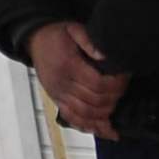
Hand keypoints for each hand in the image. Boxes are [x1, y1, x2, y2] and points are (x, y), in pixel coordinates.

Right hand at [29, 21, 127, 135]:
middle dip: (114, 99)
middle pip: (94, 101)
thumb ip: (89, 40)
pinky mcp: (57, 100)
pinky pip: (73, 119)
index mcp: (68, 66)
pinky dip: (89, 127)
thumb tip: (104, 56)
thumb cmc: (55, 36)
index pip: (97, 84)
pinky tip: (103, 129)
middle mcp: (62, 83)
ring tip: (116, 107)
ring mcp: (58, 94)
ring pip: (86, 114)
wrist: (34, 40)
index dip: (115, 85)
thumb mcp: (73, 29)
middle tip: (122, 89)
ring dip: (104, 114)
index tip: (124, 78)